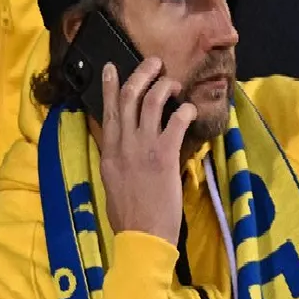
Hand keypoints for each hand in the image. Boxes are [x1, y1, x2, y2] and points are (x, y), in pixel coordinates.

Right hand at [95, 58, 196, 245]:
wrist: (142, 236)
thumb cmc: (129, 216)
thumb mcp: (113, 182)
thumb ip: (117, 159)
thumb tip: (124, 145)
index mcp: (108, 152)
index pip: (107, 111)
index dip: (109, 85)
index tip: (112, 67)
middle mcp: (122, 145)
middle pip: (128, 97)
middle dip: (141, 73)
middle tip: (154, 62)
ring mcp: (143, 148)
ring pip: (151, 101)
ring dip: (165, 85)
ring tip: (175, 83)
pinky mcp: (164, 156)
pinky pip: (176, 121)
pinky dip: (185, 110)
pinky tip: (191, 111)